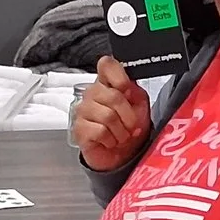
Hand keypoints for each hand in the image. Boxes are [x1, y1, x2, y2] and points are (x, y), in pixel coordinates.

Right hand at [73, 56, 152, 171]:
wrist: (122, 155)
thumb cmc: (129, 128)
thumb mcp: (140, 106)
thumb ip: (135, 92)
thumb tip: (128, 88)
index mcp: (107, 83)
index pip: (106, 64)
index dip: (120, 77)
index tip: (128, 91)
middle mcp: (92, 93)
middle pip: (114, 96)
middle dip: (128, 116)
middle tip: (130, 126)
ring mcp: (82, 111)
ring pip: (108, 116)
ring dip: (121, 131)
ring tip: (120, 136)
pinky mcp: (79, 129)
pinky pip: (100, 132)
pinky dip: (111, 140)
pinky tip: (110, 141)